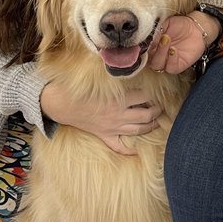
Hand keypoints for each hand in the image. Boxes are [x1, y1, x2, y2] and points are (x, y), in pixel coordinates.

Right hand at [39, 81, 162, 155]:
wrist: (62, 104)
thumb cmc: (80, 89)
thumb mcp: (100, 81)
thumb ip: (116, 79)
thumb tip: (130, 70)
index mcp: (118, 100)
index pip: (144, 97)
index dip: (154, 95)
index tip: (158, 92)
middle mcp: (118, 115)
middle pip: (146, 115)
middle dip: (157, 112)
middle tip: (160, 108)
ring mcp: (112, 127)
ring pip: (137, 130)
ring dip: (150, 126)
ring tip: (157, 122)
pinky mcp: (104, 135)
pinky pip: (118, 145)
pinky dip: (128, 150)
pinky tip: (137, 151)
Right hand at [146, 12, 218, 74]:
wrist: (195, 28)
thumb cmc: (178, 25)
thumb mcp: (164, 24)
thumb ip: (154, 31)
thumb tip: (144, 36)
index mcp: (149, 46)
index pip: (139, 50)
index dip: (139, 47)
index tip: (141, 39)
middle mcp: (155, 56)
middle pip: (146, 59)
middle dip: (150, 50)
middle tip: (158, 37)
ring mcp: (165, 62)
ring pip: (156, 65)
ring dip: (160, 53)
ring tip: (167, 40)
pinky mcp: (177, 66)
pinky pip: (170, 67)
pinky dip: (171, 59)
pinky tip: (173, 50)